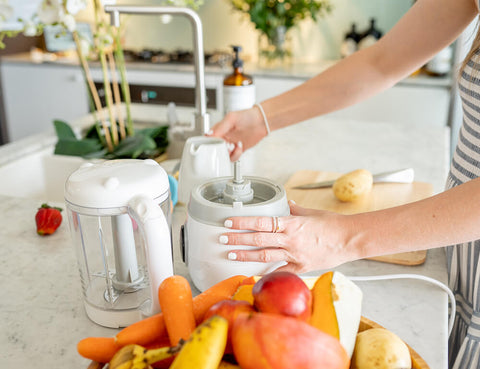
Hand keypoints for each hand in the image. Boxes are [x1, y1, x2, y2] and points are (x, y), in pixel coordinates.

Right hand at [208, 105, 267, 160]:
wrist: (261, 122)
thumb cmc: (247, 116)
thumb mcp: (231, 118)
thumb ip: (220, 127)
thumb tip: (210, 134)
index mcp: (219, 129)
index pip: (208, 139)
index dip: (210, 143)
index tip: (216, 144)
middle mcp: (223, 138)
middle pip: (215, 149)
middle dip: (220, 150)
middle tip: (227, 145)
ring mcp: (230, 144)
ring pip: (224, 155)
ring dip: (229, 153)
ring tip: (234, 145)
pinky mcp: (238, 150)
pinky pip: (233, 157)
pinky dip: (236, 154)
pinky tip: (240, 146)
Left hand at [219, 201, 353, 272]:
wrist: (350, 239)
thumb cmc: (332, 224)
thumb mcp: (310, 213)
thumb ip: (294, 210)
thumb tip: (284, 204)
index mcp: (291, 223)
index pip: (261, 221)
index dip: (242, 222)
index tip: (228, 222)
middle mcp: (290, 239)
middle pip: (258, 239)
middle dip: (237, 239)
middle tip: (221, 238)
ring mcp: (295, 255)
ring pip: (264, 255)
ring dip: (245, 255)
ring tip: (230, 254)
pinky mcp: (301, 267)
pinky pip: (281, 271)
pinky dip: (267, 272)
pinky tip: (253, 273)